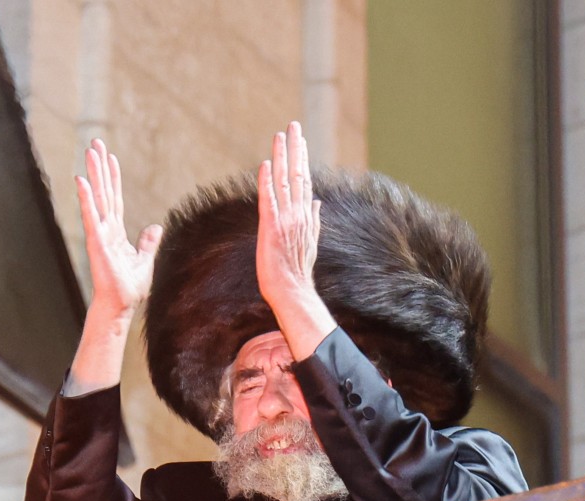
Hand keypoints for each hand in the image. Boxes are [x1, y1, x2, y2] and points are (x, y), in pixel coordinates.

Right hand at [66, 141, 161, 393]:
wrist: (120, 305)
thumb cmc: (129, 287)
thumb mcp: (145, 260)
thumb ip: (148, 243)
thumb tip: (155, 227)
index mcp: (116, 232)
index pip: (115, 198)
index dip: (113, 177)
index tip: (110, 157)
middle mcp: (106, 228)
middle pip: (104, 191)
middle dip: (100, 167)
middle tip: (95, 143)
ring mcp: (100, 233)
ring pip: (97, 197)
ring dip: (93, 174)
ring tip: (90, 152)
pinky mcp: (96, 240)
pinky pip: (91, 214)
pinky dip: (86, 198)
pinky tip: (81, 180)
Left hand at [256, 122, 336, 359]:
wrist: (292, 291)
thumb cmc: (297, 271)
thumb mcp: (310, 241)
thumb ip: (314, 219)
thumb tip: (318, 201)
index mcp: (305, 215)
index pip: (304, 180)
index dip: (302, 158)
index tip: (300, 139)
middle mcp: (298, 213)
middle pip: (298, 174)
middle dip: (296, 148)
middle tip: (293, 125)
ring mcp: (286, 219)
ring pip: (285, 181)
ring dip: (282, 157)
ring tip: (281, 135)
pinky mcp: (271, 228)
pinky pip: (269, 200)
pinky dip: (267, 182)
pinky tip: (266, 164)